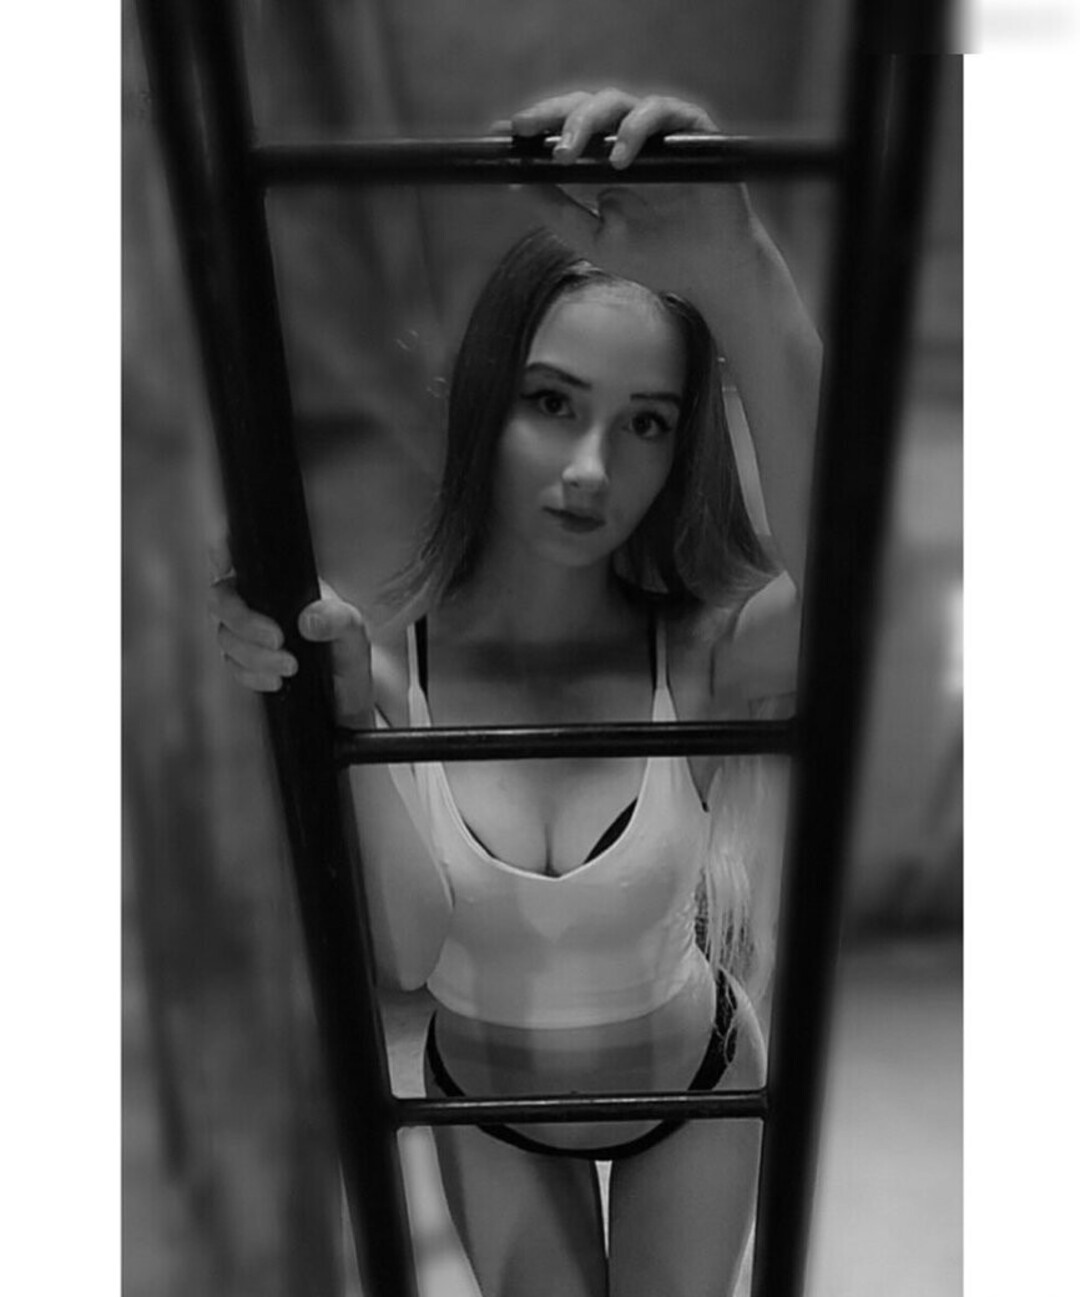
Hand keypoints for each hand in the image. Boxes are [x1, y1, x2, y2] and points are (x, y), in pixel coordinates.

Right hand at [208, 549, 372, 724]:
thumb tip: (309, 621)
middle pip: (222, 600)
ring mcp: (248, 632)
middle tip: (277, 640)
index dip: (221, 547)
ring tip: (290, 667)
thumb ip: (339, 619)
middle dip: (243, 622)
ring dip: (252, 655)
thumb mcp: (353, 629)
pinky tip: (278, 681)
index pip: (242, 556)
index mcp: (280, 581)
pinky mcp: (246, 662)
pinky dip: (252, 675)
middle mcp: (259, 602)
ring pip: (225, 636)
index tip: (224, 564)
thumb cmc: (348, 648)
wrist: (346, 689)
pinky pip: (233, 666)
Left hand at [508, 88, 754, 296]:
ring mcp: (660, 134)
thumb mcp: (594, 238)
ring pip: (617, 102)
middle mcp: (629, 140)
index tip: (505, 133)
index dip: (537, 125)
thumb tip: (516, 182)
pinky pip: (662, 112)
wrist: (709, 273)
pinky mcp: (692, 132)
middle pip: (585, 106)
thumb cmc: (657, 257)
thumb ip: (558, 212)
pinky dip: (637, 129)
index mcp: (603, 161)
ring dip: (587, 121)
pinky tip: (621, 160)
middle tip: (526, 130)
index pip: (565, 129)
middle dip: (552, 115)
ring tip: (569, 153)